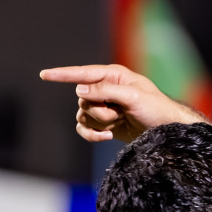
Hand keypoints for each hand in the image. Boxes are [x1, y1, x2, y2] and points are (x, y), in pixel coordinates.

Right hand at [39, 63, 206, 143]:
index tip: (44, 75)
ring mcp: (103, 107)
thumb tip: (79, 89)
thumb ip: (105, 91)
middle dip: (98, 111)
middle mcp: (105, 89)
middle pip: (82, 99)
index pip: (83, 73)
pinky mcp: (104, 124)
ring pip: (83, 115)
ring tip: (118, 124)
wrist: (167, 132)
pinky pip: (84, 129)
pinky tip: (106, 137)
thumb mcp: (133, 97)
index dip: (63, 74)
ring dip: (99, 123)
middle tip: (119, 114)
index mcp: (113, 76)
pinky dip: (92, 135)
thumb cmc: (156, 110)